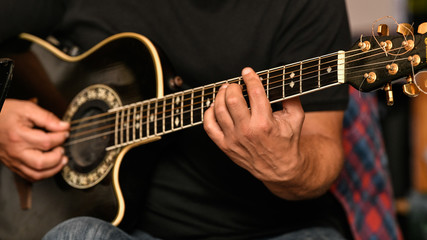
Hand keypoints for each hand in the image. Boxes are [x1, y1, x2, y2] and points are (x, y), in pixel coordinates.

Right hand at [0, 99, 69, 181]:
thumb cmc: (5, 113)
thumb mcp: (27, 109)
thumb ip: (47, 118)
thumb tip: (64, 126)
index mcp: (18, 136)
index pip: (46, 142)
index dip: (61, 137)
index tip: (65, 132)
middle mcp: (15, 151)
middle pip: (41, 163)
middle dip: (58, 157)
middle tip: (62, 147)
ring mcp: (13, 161)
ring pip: (36, 175)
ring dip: (54, 169)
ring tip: (61, 159)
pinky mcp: (12, 165)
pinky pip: (29, 177)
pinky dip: (43, 174)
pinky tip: (50, 165)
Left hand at [203, 67, 305, 184]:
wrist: (279, 168)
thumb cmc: (287, 141)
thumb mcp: (296, 118)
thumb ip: (291, 97)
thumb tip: (283, 79)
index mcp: (265, 123)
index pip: (254, 92)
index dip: (250, 78)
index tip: (247, 72)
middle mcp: (247, 131)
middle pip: (232, 99)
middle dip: (234, 86)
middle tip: (237, 84)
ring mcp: (234, 139)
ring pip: (219, 110)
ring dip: (220, 95)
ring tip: (225, 91)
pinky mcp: (225, 146)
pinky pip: (209, 126)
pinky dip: (209, 113)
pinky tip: (215, 107)